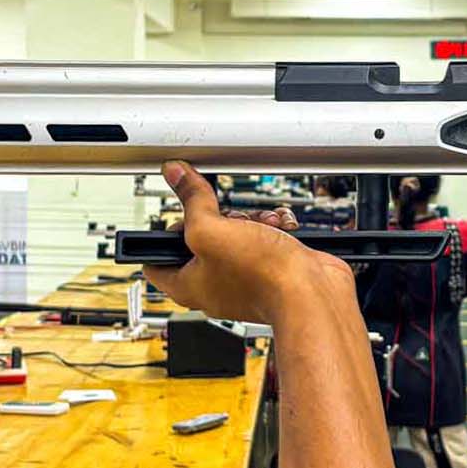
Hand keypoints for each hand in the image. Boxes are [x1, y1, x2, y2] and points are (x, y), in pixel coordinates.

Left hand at [147, 163, 352, 322]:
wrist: (311, 292)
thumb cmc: (263, 277)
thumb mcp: (213, 230)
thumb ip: (192, 201)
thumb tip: (176, 175)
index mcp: (187, 284)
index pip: (155, 260)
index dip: (163, 233)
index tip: (176, 214)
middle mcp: (212, 285)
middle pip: (200, 239)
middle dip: (218, 218)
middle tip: (229, 218)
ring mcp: (242, 279)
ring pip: (234, 235)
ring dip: (249, 219)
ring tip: (261, 224)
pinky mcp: (268, 272)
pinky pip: (261, 240)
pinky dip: (270, 228)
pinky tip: (278, 228)